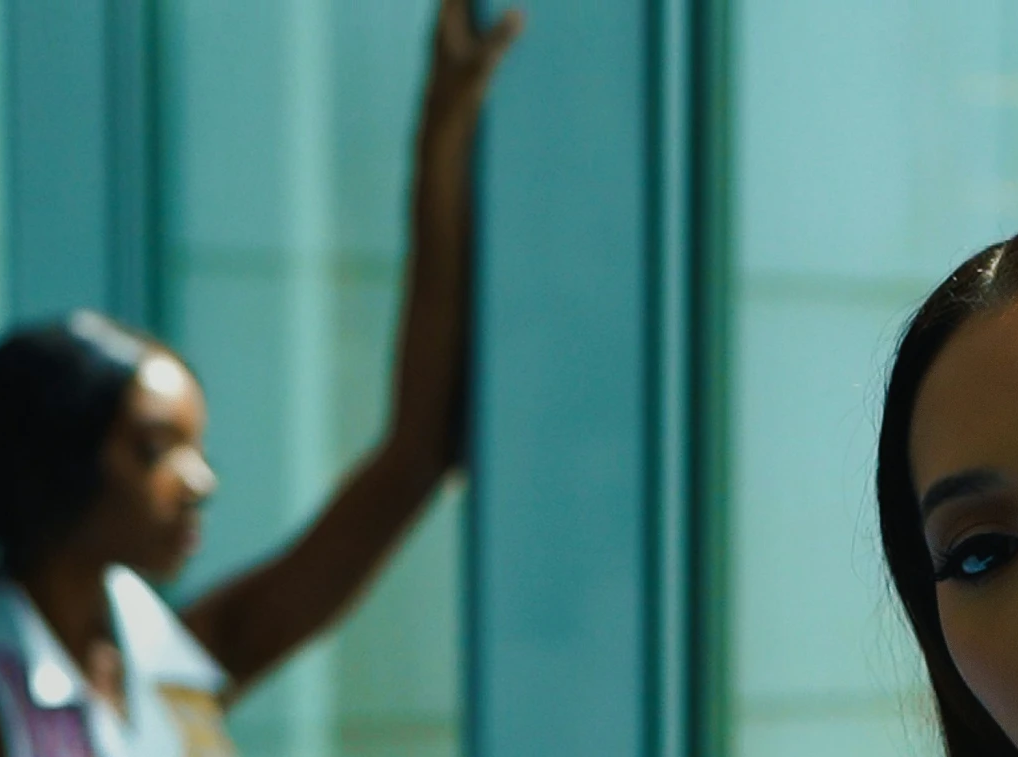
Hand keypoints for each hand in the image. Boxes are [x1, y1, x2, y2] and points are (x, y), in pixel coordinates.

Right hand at [387, 0, 522, 474]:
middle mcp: (438, 215)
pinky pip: (450, 143)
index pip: (460, 136)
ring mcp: (433, 222)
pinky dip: (473, 88)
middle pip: (442, 105)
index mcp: (456, 231)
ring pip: (441, 111)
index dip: (470, 77)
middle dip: (450, 36)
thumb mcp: (519, 349)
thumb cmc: (470, 415)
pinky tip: (497, 39)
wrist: (426, 452)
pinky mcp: (437, 234)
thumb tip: (592, 330)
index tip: (489, 21)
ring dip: (459, 45)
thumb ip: (534, 325)